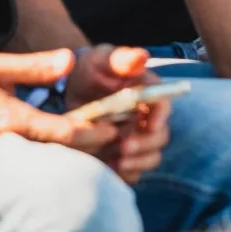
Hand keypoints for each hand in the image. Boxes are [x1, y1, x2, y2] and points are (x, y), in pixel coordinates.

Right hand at [0, 50, 117, 151]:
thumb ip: (33, 65)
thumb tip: (68, 60)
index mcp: (11, 120)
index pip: (60, 132)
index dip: (91, 132)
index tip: (115, 127)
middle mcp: (9, 144)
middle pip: (61, 153)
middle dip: (92, 146)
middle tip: (121, 134)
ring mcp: (3, 156)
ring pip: (50, 161)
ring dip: (78, 152)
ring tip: (105, 138)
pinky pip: (36, 162)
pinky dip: (59, 156)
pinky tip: (75, 146)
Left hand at [65, 45, 170, 183]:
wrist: (65, 93)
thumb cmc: (89, 71)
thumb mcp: (100, 60)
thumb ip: (120, 58)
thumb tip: (141, 57)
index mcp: (148, 93)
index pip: (165, 104)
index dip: (161, 116)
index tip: (150, 124)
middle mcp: (147, 118)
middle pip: (161, 136)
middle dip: (146, 144)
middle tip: (124, 146)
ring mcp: (136, 139)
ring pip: (151, 157)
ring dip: (138, 162)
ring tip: (117, 161)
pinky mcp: (122, 158)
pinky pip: (133, 173)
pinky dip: (125, 175)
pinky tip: (108, 170)